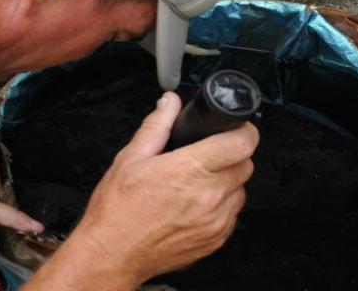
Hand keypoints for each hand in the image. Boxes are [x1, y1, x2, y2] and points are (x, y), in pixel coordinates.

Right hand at [23, 92, 256, 289]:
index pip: (241, 143)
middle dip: (231, 156)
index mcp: (189, 170)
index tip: (235, 129)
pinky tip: (194, 206)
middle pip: (245, 165)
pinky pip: (232, 215)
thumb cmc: (118, 210)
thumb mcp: (130, 158)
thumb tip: (169, 103)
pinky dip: (221, 207)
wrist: (113, 253)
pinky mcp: (216, 240)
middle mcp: (208, 196)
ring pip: (240, 190)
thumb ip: (156, 126)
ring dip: (226, 183)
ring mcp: (215, 221)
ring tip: (195, 185)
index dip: (242, 131)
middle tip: (206, 157)